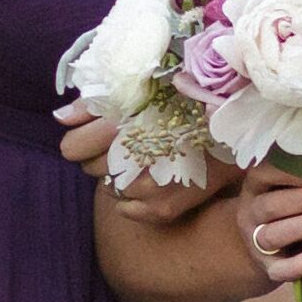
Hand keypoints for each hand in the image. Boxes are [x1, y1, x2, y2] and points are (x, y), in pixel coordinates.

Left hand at [60, 98, 218, 224]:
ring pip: (109, 188)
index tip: (99, 133)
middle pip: (91, 169)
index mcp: (123, 125)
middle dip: (104, 155)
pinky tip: (151, 182)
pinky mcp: (163, 209)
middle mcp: (133, 158)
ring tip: (147, 158)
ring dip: (122, 175)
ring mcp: (149, 188)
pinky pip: (126, 210)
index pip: (72, 148)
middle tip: (131, 142)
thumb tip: (60, 119)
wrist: (242, 129)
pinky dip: (132, 200)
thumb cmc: (189, 100)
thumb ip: (95, 104)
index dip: (81, 142)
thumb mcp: (142, 90)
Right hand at [234, 172, 301, 285]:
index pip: (264, 174)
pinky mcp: (267, 268)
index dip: (289, 172)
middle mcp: (251, 212)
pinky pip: (279, 270)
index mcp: (256, 187)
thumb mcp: (295, 192)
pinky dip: (299, 265)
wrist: (265, 249)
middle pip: (272, 205)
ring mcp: (255, 242)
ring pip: (274, 235)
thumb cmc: (286, 211)